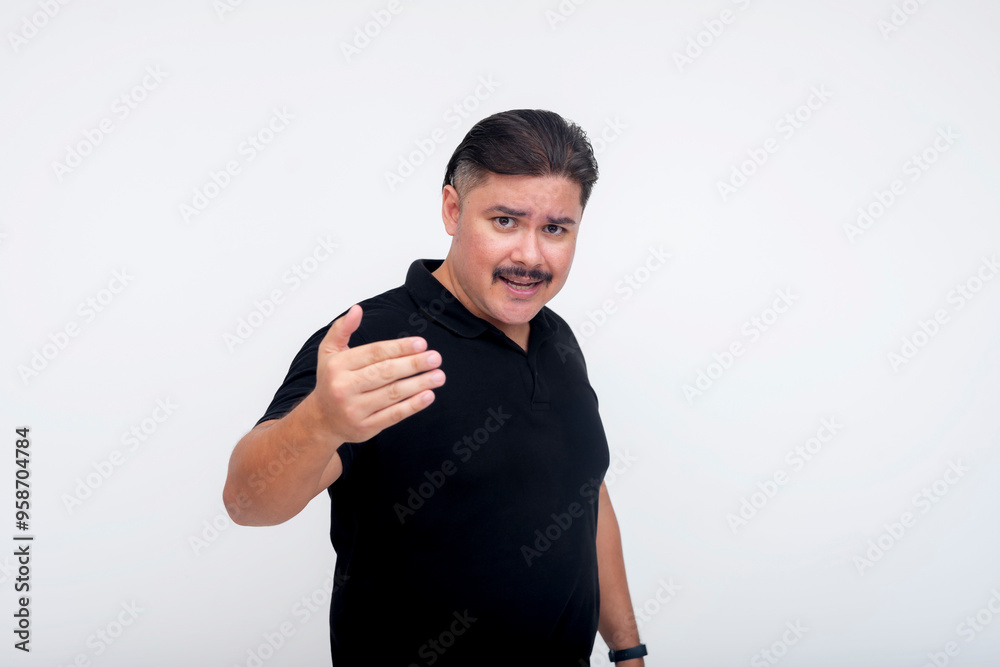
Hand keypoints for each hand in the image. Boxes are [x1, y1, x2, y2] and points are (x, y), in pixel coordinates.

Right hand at [308, 304, 444, 442]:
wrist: (322, 420)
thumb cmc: (331, 382)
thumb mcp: (329, 352)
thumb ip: (342, 329)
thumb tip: (357, 309)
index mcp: (338, 366)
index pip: (374, 354)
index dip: (399, 347)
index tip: (421, 344)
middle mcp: (344, 388)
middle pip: (384, 373)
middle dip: (413, 364)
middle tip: (435, 358)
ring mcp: (355, 409)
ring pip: (392, 394)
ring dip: (418, 384)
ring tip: (438, 376)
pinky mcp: (366, 427)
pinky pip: (393, 415)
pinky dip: (413, 405)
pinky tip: (428, 395)